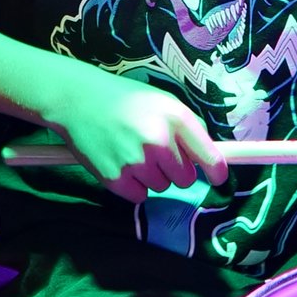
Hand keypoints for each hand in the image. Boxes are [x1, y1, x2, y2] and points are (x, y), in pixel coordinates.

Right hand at [45, 69, 228, 200]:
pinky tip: (122, 164)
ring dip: (152, 177)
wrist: (77, 100)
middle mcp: (159, 141)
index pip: (209, 156)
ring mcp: (136, 161)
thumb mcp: (162, 102)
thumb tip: (208, 157)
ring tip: (132, 153)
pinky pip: (139, 196)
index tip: (219, 179)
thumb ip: (186, 127)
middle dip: (175, 170)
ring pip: (161, 187)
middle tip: (154, 152)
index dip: (217, 172)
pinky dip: (133, 186)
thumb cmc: (124, 100)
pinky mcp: (115, 178)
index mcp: (175, 119)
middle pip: (185, 179)